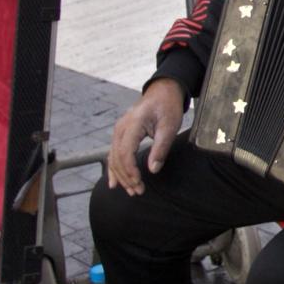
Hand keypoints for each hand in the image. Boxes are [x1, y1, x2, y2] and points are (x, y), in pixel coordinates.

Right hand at [108, 78, 185, 194]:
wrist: (162, 92)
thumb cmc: (167, 107)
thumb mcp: (169, 127)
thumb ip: (161, 148)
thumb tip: (153, 170)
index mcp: (133, 123)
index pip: (125, 152)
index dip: (130, 170)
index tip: (139, 183)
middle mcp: (121, 127)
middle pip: (117, 157)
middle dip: (126, 177)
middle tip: (139, 191)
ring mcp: (119, 130)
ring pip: (114, 158)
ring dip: (121, 176)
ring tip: (132, 191)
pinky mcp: (121, 134)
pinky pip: (114, 154)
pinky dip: (114, 169)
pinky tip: (114, 184)